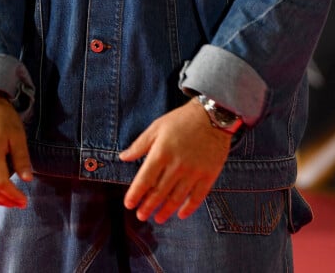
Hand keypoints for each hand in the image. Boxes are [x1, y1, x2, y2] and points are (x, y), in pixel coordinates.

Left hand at [119, 98, 232, 223]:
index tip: (129, 204)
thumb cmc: (181, 120)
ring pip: (176, 198)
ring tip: (158, 218)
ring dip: (165, 211)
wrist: (212, 115)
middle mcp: (177, 165)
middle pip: (159, 193)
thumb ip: (139, 144)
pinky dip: (188, 208)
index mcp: (161, 152)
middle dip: (147, 207)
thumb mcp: (157, 127)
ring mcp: (194, 172)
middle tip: (140, 216)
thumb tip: (123, 157)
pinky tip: (180, 214)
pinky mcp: (208, 175)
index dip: (135, 194)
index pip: (144, 180)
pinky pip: (197, 198)